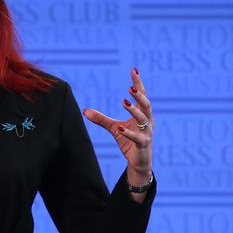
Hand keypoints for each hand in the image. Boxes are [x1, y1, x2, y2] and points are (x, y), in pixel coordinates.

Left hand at [83, 67, 152, 181]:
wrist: (138, 162)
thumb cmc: (129, 141)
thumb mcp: (114, 128)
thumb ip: (101, 119)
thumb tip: (84, 110)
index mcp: (142, 115)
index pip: (142, 96)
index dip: (138, 83)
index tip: (134, 70)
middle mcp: (148, 122)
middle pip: (146, 105)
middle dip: (139, 95)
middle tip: (130, 87)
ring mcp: (147, 133)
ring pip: (144, 119)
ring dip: (134, 110)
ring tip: (124, 101)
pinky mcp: (143, 145)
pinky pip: (138, 138)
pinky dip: (129, 133)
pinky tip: (120, 128)